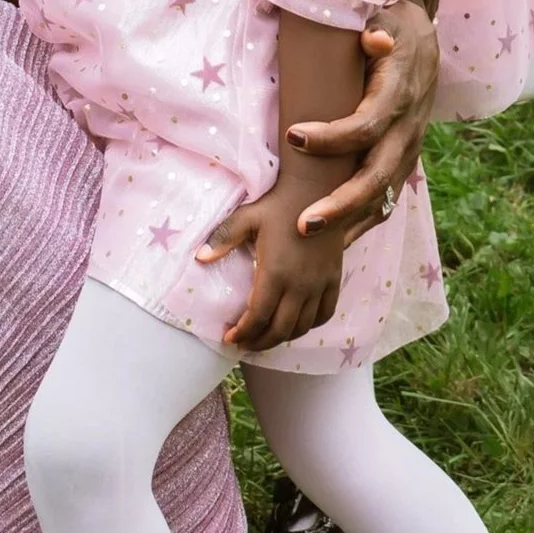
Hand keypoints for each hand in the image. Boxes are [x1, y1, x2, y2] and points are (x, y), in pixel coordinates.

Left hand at [199, 158, 349, 352]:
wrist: (318, 189)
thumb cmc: (277, 203)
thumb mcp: (246, 217)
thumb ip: (223, 239)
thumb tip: (199, 258)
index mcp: (276, 272)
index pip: (257, 317)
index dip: (243, 332)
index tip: (230, 337)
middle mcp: (300, 284)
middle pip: (280, 329)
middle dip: (259, 342)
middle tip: (244, 343)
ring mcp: (320, 283)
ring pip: (303, 326)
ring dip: (283, 337)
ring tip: (265, 336)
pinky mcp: (334, 278)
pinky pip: (324, 313)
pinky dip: (309, 325)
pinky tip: (296, 323)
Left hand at [287, 0, 439, 248]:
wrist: (421, 38)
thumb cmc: (389, 25)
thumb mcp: (385, 19)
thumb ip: (376, 30)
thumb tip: (373, 38)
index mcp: (398, 94)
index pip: (366, 125)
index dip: (332, 137)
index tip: (293, 137)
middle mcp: (407, 129)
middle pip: (377, 176)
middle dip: (342, 202)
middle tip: (303, 222)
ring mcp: (408, 150)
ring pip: (383, 197)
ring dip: (348, 221)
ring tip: (310, 238)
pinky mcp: (403, 162)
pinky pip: (386, 201)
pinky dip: (361, 223)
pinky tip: (334, 242)